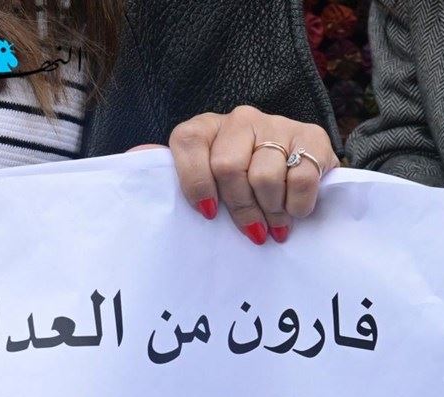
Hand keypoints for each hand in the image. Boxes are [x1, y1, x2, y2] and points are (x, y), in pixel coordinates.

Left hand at [167, 105, 338, 244]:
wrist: (295, 171)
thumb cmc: (236, 187)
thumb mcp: (200, 181)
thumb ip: (168, 173)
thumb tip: (131, 160)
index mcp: (205, 128)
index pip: (188, 143)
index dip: (196, 183)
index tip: (207, 214)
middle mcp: (240, 119)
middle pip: (228, 168)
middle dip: (239, 208)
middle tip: (251, 228)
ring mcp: (276, 124)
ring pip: (264, 177)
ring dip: (270, 210)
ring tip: (273, 221)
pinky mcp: (312, 136)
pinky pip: (300, 178)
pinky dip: (296, 206)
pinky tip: (293, 210)